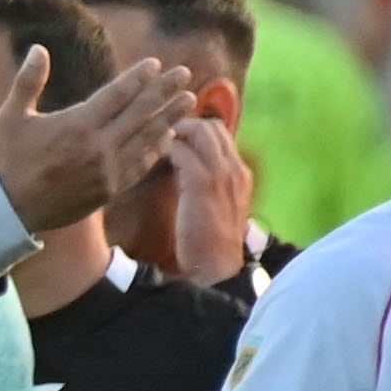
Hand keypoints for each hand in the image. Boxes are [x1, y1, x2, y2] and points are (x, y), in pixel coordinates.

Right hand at [0, 49, 197, 236]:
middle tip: (185, 74)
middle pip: (140, 112)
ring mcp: (107, 170)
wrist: (11, 210)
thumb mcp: (11, 117)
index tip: (156, 64)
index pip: (118, 94)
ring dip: (170, 117)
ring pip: (147, 138)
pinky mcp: (109, 190)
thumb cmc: (10, 159)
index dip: (139, 77)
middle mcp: (98, 146)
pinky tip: (169, 136)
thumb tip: (39, 48)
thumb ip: (28, 81)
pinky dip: (157, 149)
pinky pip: (140, 165)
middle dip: (165, 91)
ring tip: (189, 100)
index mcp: (77, 124)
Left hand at [160, 111, 255, 285]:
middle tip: (160, 134)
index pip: (222, 135)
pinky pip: (182, 150)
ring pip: (199, 131)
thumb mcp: (215, 206)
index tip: (174, 136)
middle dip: (184, 124)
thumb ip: (207, 184)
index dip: (197, 130)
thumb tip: (185, 168)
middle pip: (212, 126)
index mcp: (239, 173)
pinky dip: (165, 147)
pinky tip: (151, 154)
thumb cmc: (210, 242)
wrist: (216, 266)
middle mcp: (234, 168)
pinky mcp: (201, 182)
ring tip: (154, 141)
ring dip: (174, 132)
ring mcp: (220, 174)